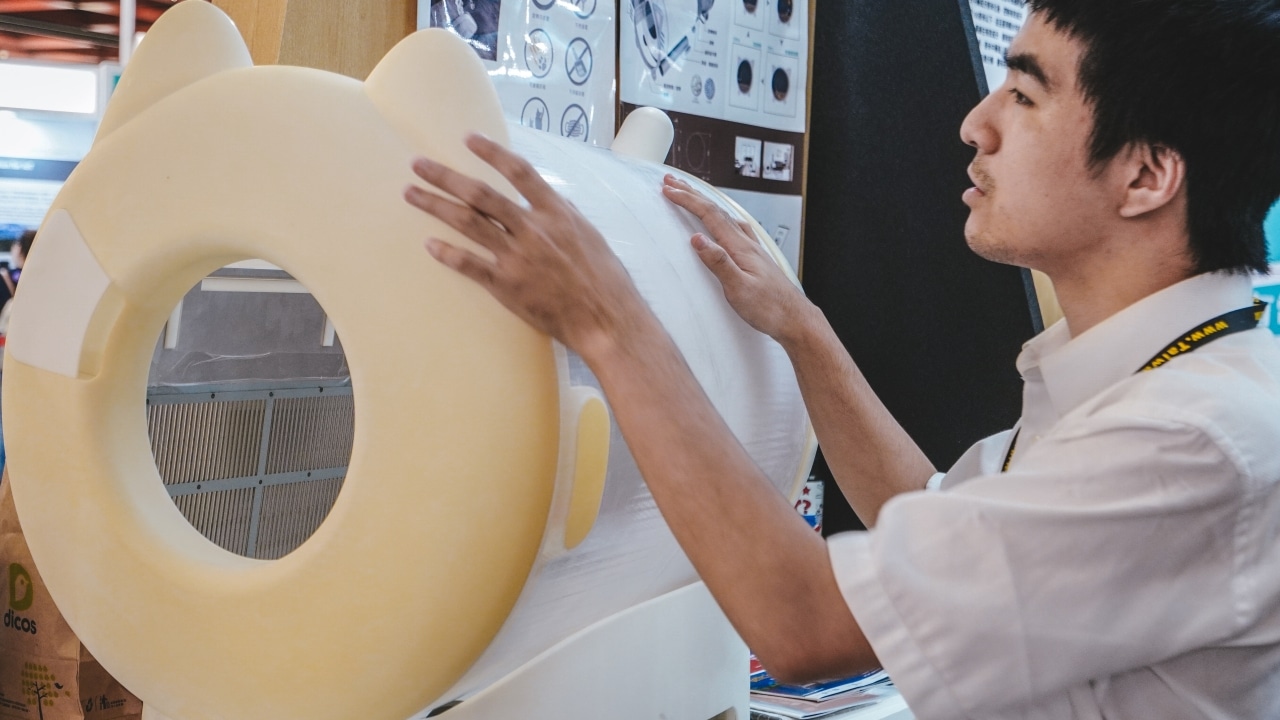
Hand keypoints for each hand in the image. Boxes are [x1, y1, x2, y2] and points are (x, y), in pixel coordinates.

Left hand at [404, 134, 656, 361]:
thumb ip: (565, 213)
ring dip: (436, 206)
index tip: (468, 138)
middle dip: (445, 176)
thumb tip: (549, 196)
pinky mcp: (507, 286)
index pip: (518, 171)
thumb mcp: (590, 235)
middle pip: (480, 194)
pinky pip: (470, 265)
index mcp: (555, 212)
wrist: (606, 319)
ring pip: (469, 223)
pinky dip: (448, 254)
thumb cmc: (604, 279)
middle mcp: (533, 229)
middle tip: (417, 164)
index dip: (492, 152)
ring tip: (411, 193)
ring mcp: (518, 257)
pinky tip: (429, 244)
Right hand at [661, 175, 811, 342]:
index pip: (710, 216)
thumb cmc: (769, 308)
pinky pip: (735, 229)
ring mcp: (753, 250)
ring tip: (692, 196)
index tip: (669, 190)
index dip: (688, 201)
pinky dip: (722, 218)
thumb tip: (697, 239)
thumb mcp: (739, 289)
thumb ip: (718, 262)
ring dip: (706, 204)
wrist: (795, 319)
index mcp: (740, 248)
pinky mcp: (756, 259)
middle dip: (692, 194)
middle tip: (673, 182)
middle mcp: (747, 243)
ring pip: (726, 218)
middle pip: (717, 211)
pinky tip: (725, 222)